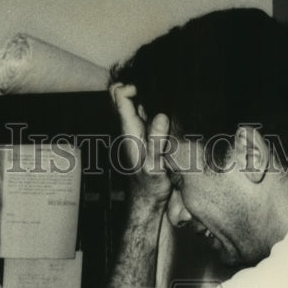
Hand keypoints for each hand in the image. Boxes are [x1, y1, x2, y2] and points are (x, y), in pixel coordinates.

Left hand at [110, 83, 171, 205]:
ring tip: (165, 96)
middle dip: (138, 87)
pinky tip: (168, 110)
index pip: (119, 97)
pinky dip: (156, 108)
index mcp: (129, 131)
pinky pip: (149, 114)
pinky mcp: (149, 135)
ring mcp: (140, 130)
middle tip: (158, 90)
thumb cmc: (150, 187)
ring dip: (148, 96)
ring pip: (137, 103)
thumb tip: (160, 116)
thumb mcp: (154, 166)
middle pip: (124, 95)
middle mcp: (132, 127)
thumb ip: (156, 142)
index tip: (148, 90)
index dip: (130, 87)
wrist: (150, 200)